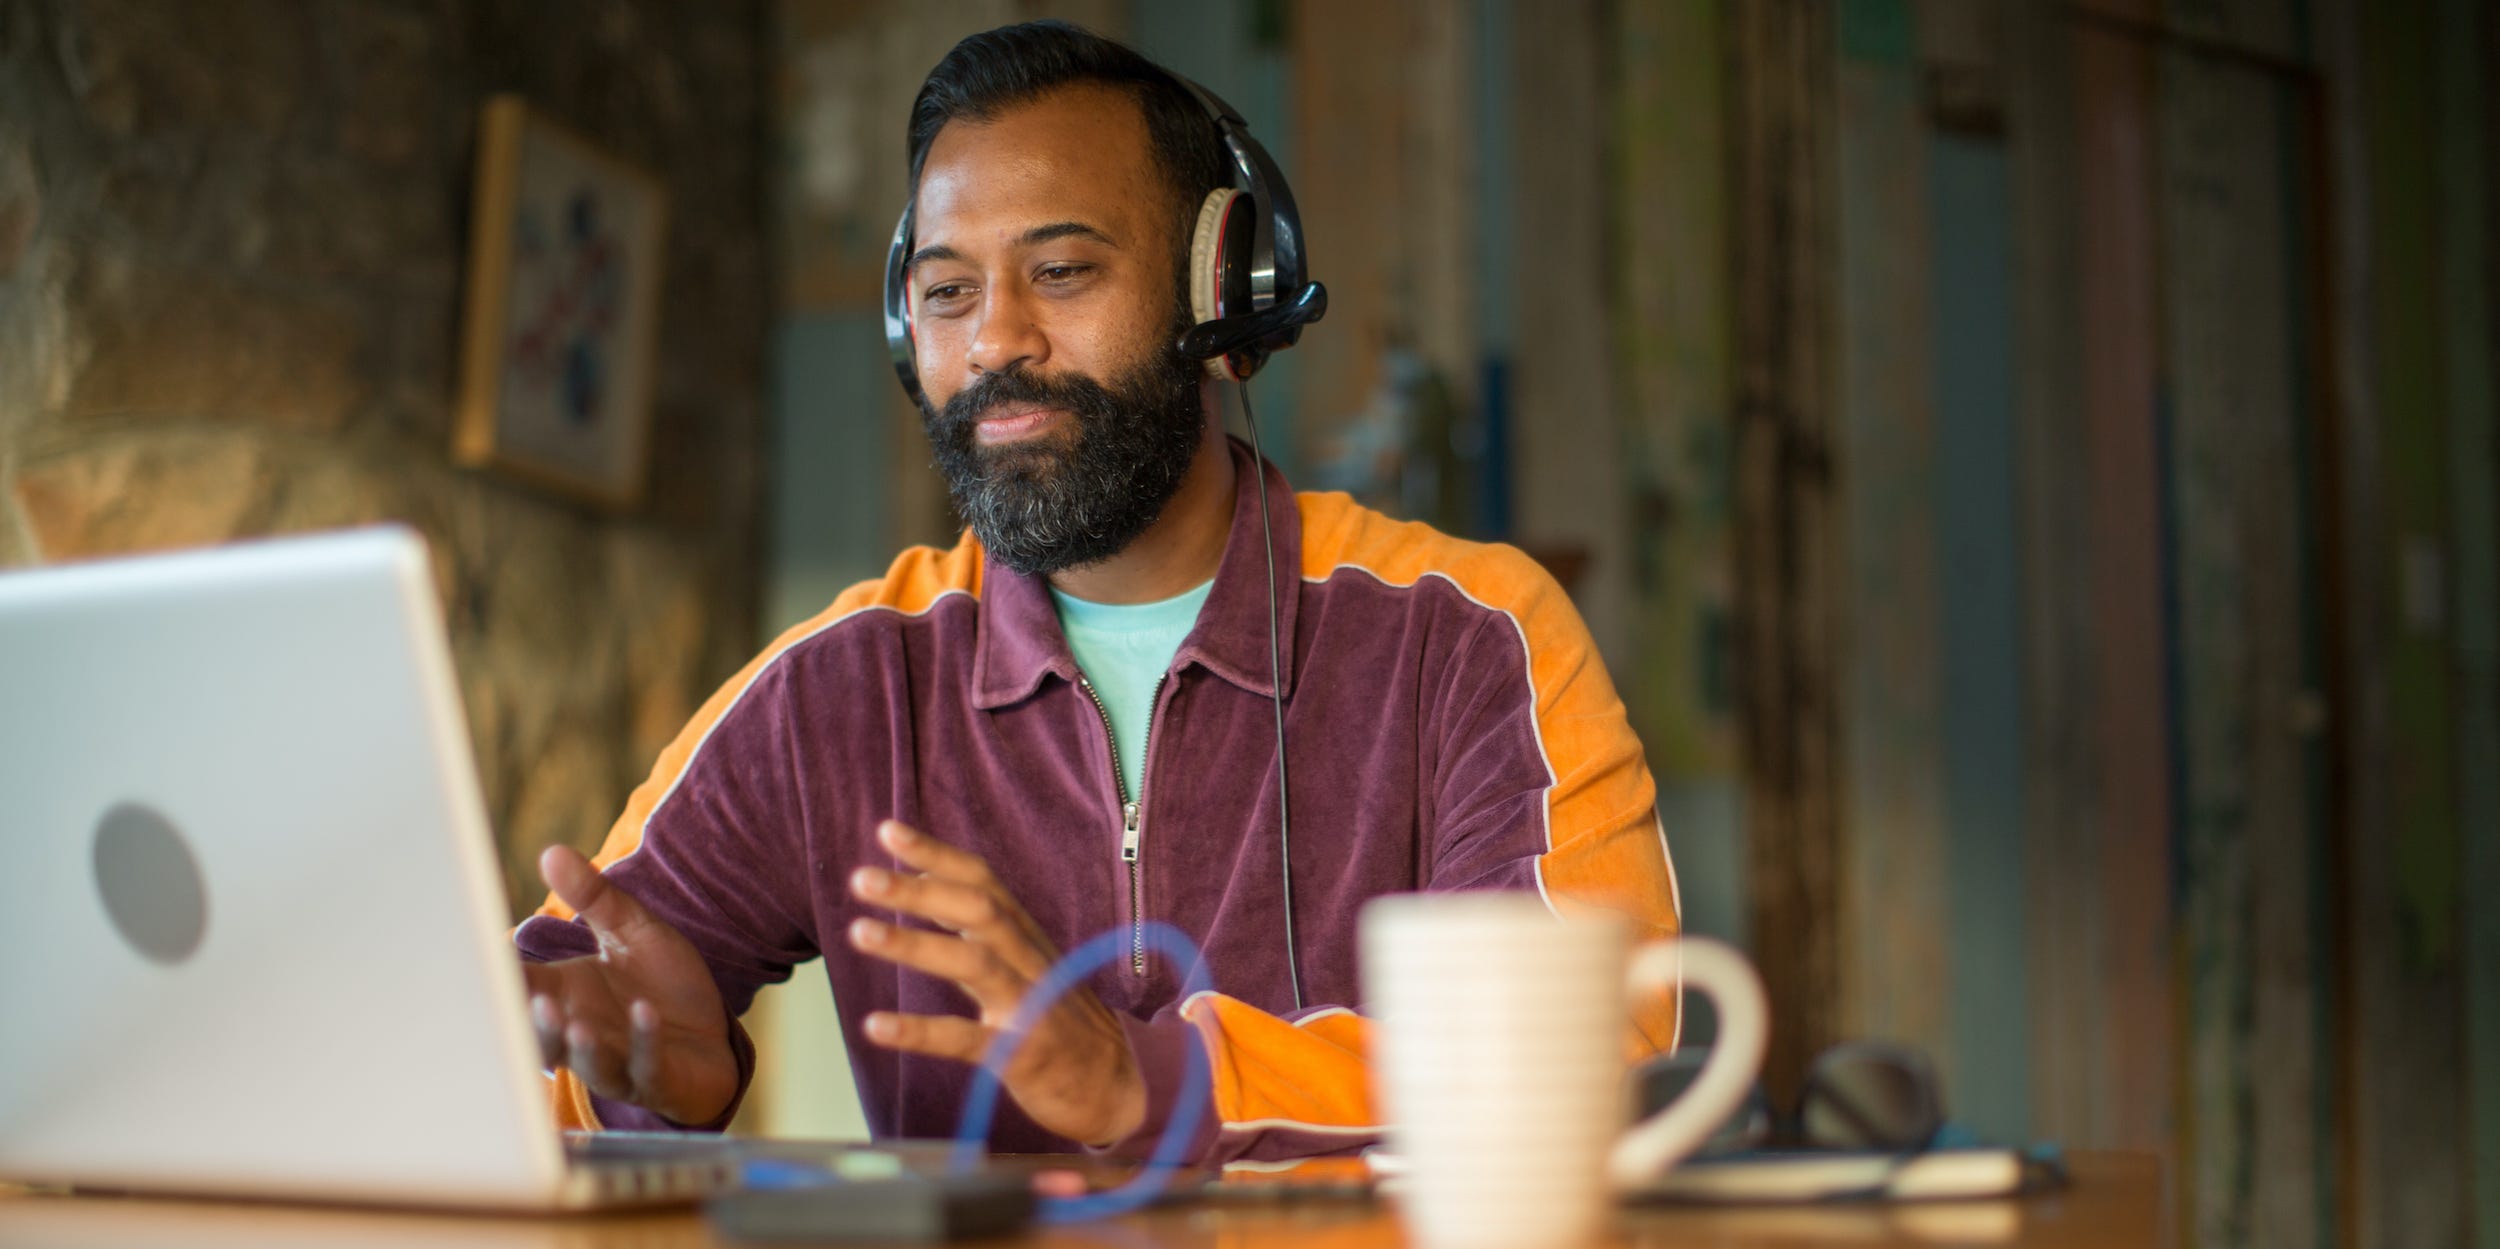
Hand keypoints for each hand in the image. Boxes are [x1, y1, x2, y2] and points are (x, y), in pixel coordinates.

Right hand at [520, 844, 737, 1126]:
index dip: (499, 975)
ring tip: (574, 1022)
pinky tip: (646, 1013)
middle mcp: (580, 1032)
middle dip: (532, 1021)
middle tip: (525, 998)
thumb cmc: (662, 984)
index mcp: (564, 993)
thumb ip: (594, 897)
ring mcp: (616, 1060)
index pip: (519, 985)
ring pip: (586, 1062)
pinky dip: (643, 1042)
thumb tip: (551, 851)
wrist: (715, 1034)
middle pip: (541, 1034)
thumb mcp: (632, 931)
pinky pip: (645, 1066)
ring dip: (578, 1046)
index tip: (478, 956)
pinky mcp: (655, 1079)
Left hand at [846, 820, 1146, 1145]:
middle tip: (862, 877)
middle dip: (919, 889)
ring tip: (859, 932)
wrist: (1115, 1085)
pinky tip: (876, 1025)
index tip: (888, 831)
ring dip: (914, 942)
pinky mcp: (1022, 1055)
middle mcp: (1028, 961)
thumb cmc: (1059, 1019)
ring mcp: (1028, 1005)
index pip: (981, 881)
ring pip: (974, 962)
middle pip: (977, 910)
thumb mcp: (1025, 964)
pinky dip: (919, 1031)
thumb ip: (977, 929)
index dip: (936, 854)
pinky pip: (967, 1039)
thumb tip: (926, 885)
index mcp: (1024, 937)